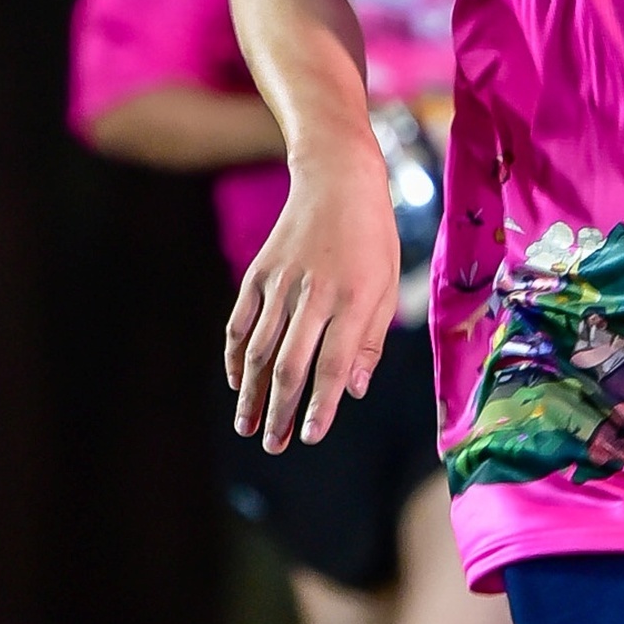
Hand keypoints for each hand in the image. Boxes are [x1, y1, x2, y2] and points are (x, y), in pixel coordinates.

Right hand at [225, 137, 400, 451]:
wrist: (336, 179)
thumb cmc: (372, 238)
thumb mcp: (387, 286)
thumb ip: (369, 341)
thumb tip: (353, 390)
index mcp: (353, 300)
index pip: (332, 365)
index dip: (321, 406)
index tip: (311, 437)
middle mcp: (314, 294)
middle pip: (291, 365)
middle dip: (281, 410)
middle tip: (274, 445)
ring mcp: (281, 283)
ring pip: (260, 349)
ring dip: (252, 393)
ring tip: (248, 426)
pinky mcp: (258, 273)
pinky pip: (241, 322)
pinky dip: (236, 354)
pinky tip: (237, 382)